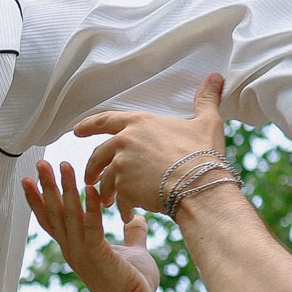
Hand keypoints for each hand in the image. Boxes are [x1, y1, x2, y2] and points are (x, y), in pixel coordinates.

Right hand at [23, 157, 162, 291]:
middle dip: (46, 187)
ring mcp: (82, 254)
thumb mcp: (133, 251)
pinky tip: (90, 187)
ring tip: (61, 165)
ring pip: (68, 216)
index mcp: (76, 248)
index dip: (40, 200)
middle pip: (53, 214)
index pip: (52, 220)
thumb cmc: (135, 284)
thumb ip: (132, 233)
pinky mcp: (96, 256)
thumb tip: (135, 217)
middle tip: (40, 162)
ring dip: (63, 189)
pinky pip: (91, 227)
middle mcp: (72, 250)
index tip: (32, 179)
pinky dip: (90, 207)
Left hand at [75, 76, 230, 218]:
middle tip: (90, 179)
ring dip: (106, 192)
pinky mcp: (123, 189)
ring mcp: (122, 166)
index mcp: (139, 123)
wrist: (199, 184)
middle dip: (92, 168)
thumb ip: (205, 100)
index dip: (89, 125)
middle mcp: (124, 142)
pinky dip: (122, 208)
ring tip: (110, 203)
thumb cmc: (203, 153)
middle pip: (98, 155)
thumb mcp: (206, 122)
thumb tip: (215, 77)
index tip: (76, 131)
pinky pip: (117, 200)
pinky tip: (128, 215)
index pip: (106, 120)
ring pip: (105, 180)